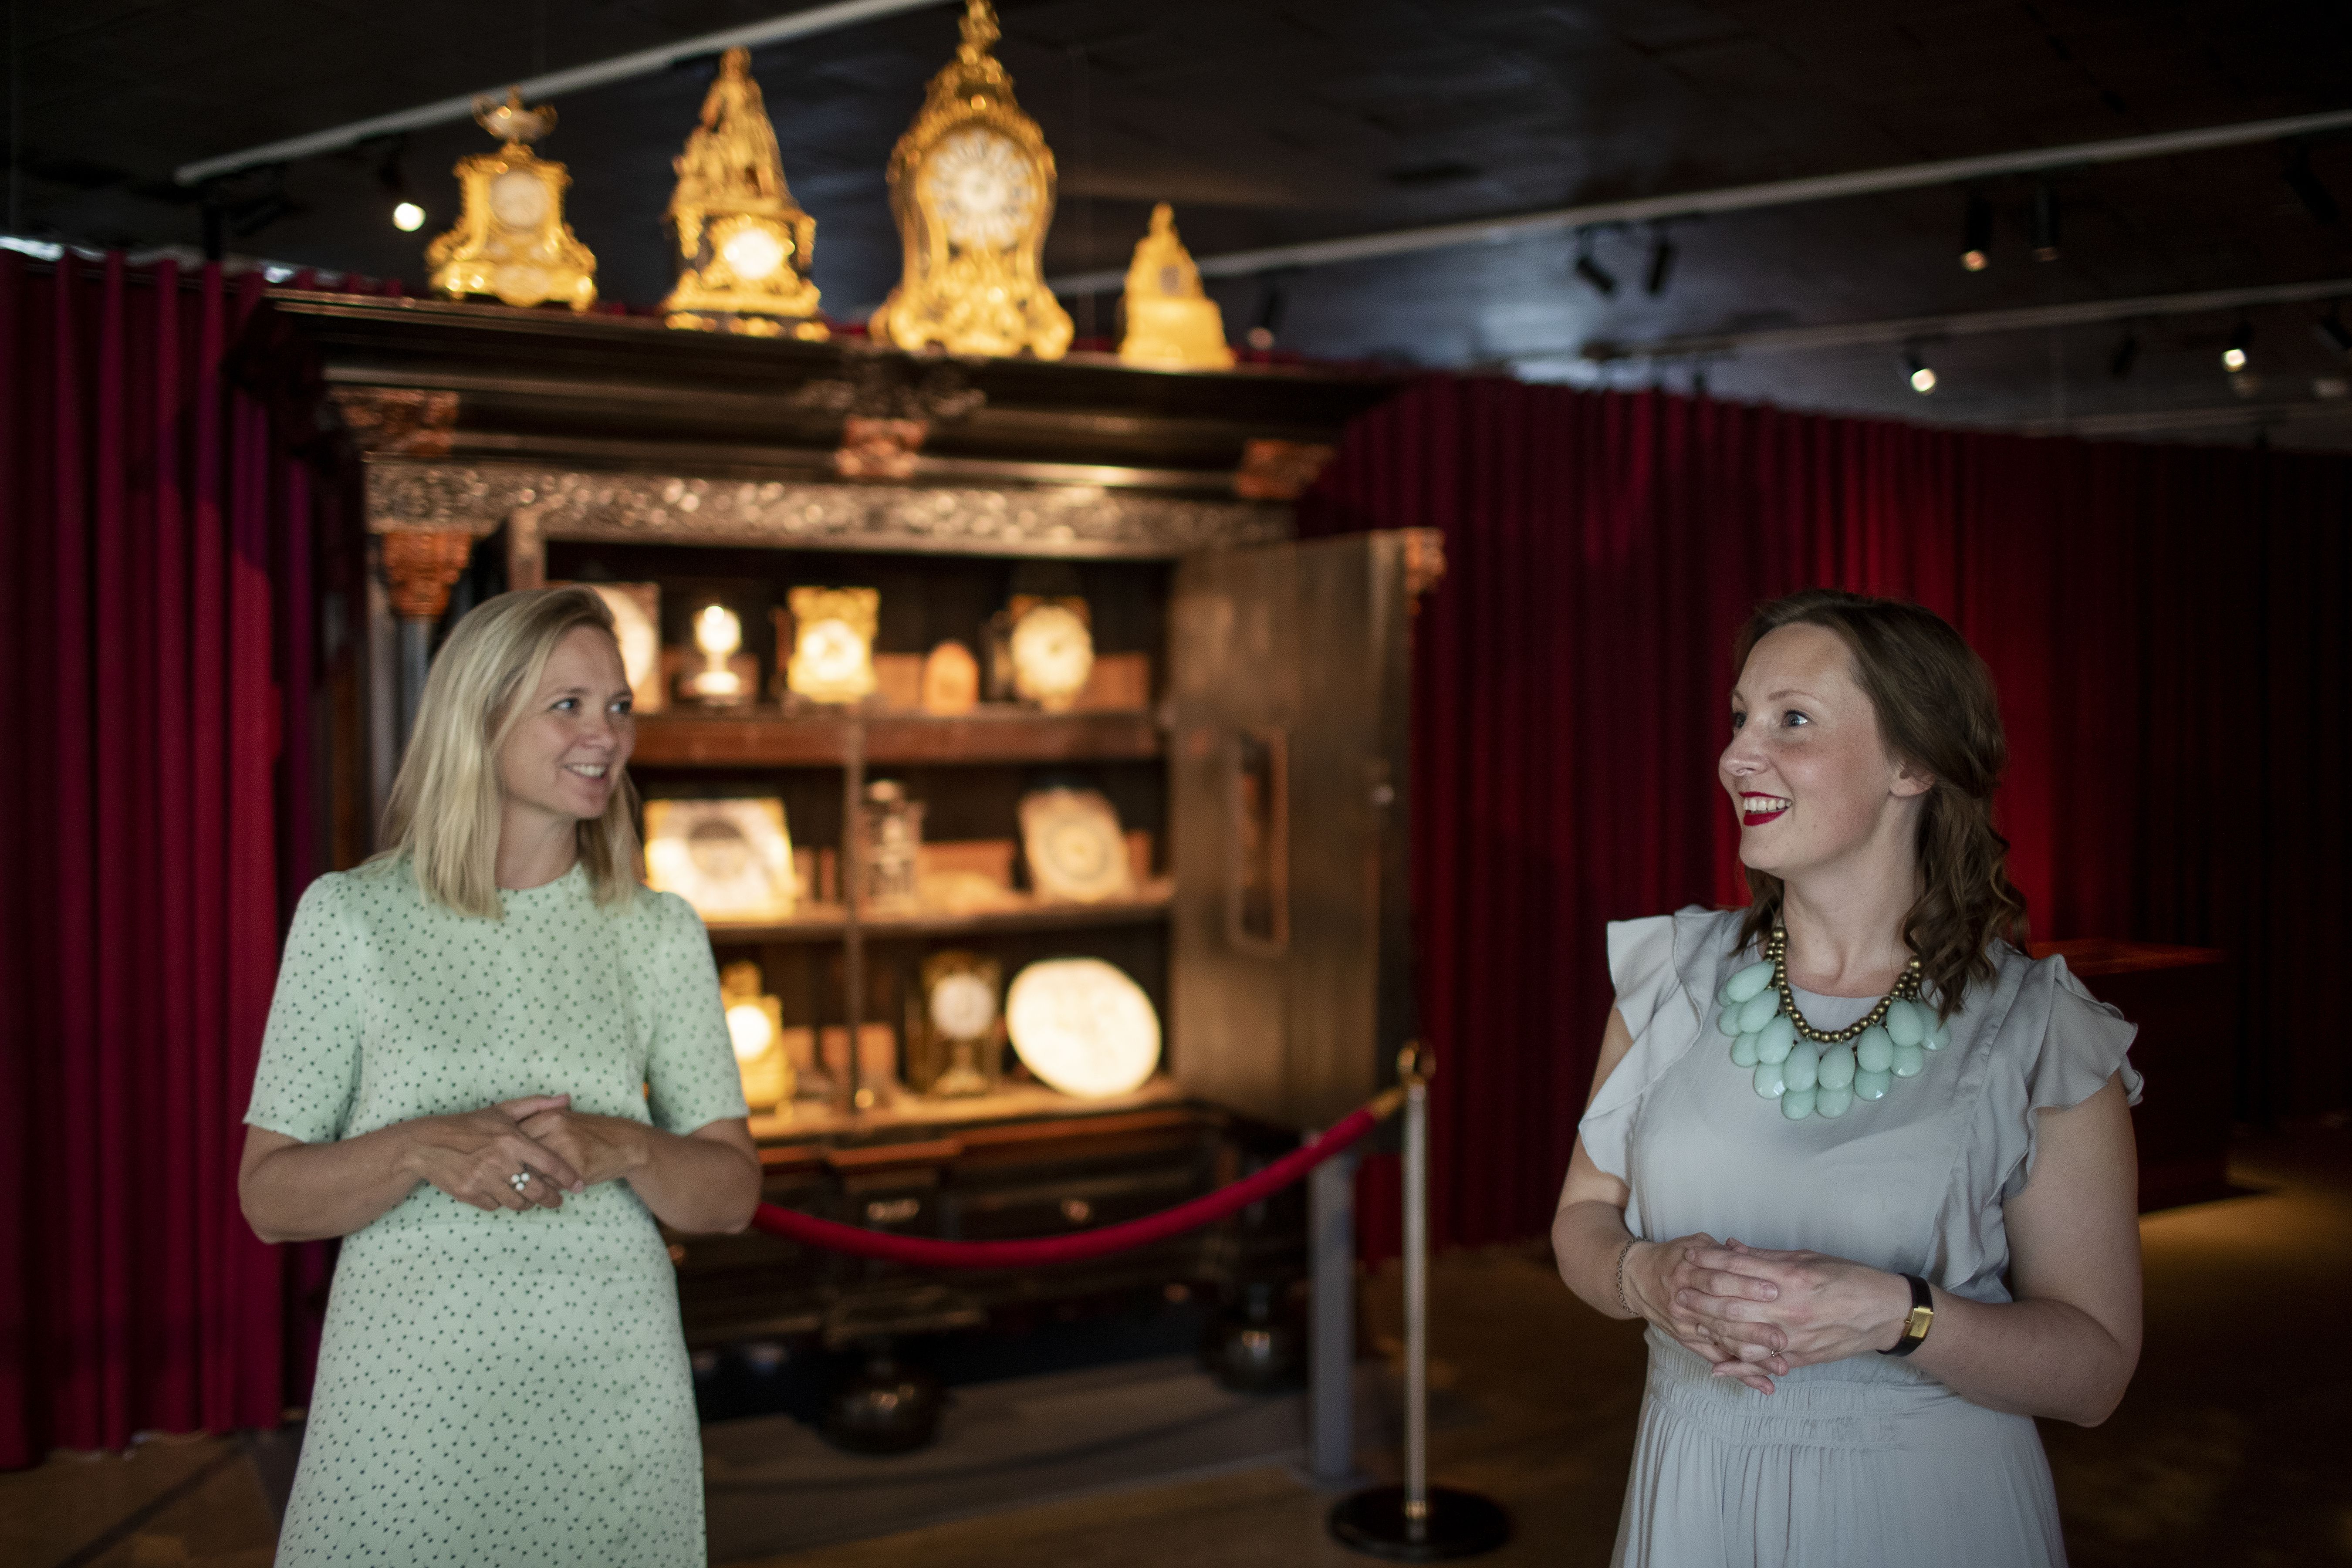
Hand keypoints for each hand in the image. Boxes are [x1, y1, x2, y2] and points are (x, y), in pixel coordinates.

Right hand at [403, 1094, 585, 1212]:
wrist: (428, 1144)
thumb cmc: (469, 1125)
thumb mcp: (502, 1111)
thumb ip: (537, 1105)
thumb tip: (567, 1099)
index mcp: (512, 1140)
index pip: (550, 1163)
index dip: (568, 1177)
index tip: (578, 1186)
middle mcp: (500, 1161)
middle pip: (537, 1189)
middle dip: (552, 1198)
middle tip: (557, 1200)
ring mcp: (484, 1180)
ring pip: (518, 1202)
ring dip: (528, 1203)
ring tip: (531, 1199)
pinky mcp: (470, 1194)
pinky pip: (495, 1206)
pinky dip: (501, 1203)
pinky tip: (503, 1194)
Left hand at [515, 1105, 647, 1190]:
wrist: (625, 1144)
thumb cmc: (589, 1133)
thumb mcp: (563, 1120)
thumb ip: (536, 1126)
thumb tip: (505, 1143)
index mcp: (550, 1116)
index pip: (513, 1135)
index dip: (506, 1152)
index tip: (504, 1160)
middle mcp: (556, 1129)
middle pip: (520, 1154)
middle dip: (513, 1168)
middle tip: (510, 1177)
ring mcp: (567, 1149)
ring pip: (532, 1171)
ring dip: (527, 1182)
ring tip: (526, 1186)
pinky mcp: (577, 1168)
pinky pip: (550, 1184)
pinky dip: (545, 1189)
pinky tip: (549, 1189)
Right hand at [1623, 1233, 1789, 1394]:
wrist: (1636, 1278)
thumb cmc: (1672, 1258)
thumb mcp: (1695, 1245)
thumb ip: (1721, 1251)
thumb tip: (1748, 1253)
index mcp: (1688, 1271)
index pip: (1719, 1279)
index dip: (1746, 1285)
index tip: (1775, 1292)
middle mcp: (1685, 1299)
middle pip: (1722, 1315)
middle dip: (1754, 1328)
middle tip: (1782, 1338)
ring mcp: (1686, 1323)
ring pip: (1722, 1341)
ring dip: (1753, 1357)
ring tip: (1781, 1367)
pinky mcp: (1687, 1340)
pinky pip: (1715, 1358)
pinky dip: (1740, 1373)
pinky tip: (1763, 1384)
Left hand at [1677, 1241, 1915, 1371]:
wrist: (1885, 1312)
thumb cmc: (1849, 1278)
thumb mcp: (1808, 1258)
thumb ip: (1767, 1257)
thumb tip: (1731, 1247)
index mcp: (1791, 1277)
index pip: (1740, 1267)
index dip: (1711, 1260)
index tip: (1689, 1255)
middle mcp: (1789, 1308)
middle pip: (1734, 1303)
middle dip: (1702, 1297)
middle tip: (1677, 1290)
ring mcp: (1795, 1337)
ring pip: (1744, 1336)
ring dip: (1713, 1330)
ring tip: (1689, 1323)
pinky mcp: (1802, 1357)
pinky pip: (1765, 1363)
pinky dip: (1740, 1367)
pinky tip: (1717, 1367)